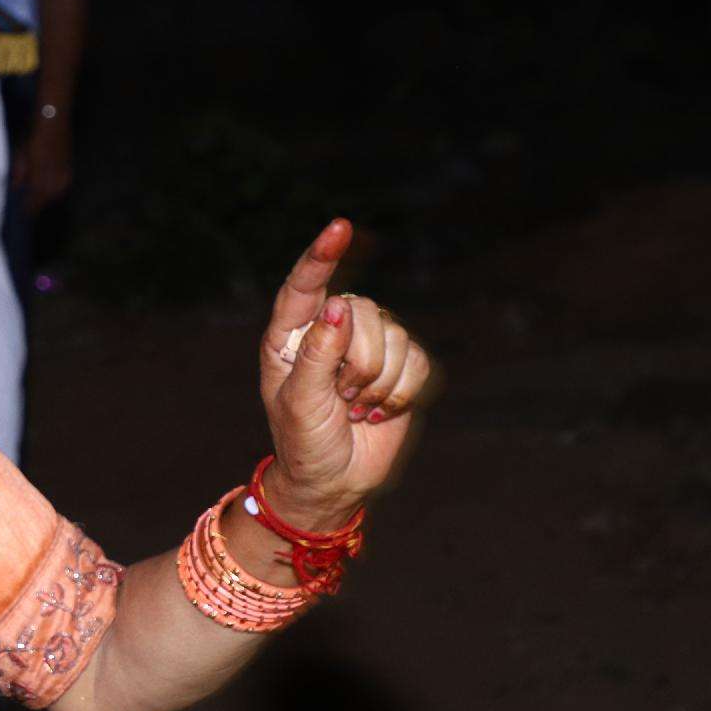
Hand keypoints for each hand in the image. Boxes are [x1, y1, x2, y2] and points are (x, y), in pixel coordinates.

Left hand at [13, 114, 72, 212]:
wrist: (53, 119)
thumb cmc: (33, 135)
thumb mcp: (20, 154)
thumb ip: (19, 173)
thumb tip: (17, 188)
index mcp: (40, 176)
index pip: (34, 201)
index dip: (28, 209)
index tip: (22, 215)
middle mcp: (55, 178)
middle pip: (45, 200)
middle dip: (37, 205)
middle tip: (28, 211)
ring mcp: (64, 173)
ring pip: (55, 194)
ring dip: (46, 199)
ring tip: (37, 202)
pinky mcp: (69, 168)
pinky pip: (61, 186)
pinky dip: (54, 190)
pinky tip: (49, 190)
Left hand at [255, 219, 431, 529]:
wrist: (334, 483)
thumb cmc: (304, 442)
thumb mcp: (300, 402)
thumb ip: (318, 355)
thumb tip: (338, 307)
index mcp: (292, 335)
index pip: (306, 286)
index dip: (322, 255)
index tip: (339, 227)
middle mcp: (330, 332)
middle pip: (363, 312)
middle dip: (358, 362)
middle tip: (341, 398)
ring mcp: (368, 347)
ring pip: (394, 336)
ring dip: (379, 382)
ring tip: (356, 407)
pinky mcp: (400, 368)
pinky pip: (418, 362)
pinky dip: (403, 392)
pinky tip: (379, 412)